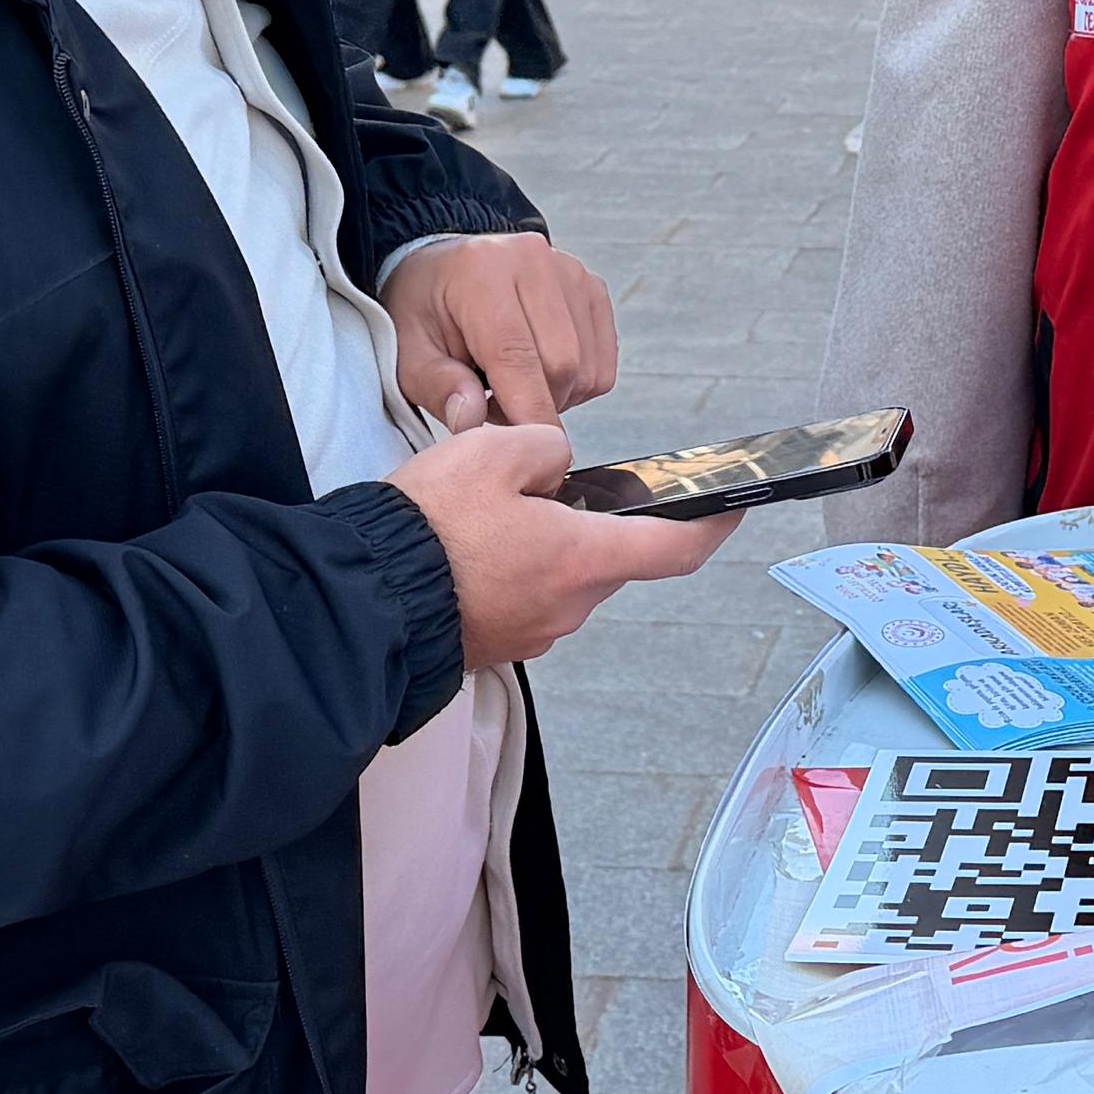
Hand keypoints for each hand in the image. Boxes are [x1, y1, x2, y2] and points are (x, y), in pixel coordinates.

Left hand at [386, 233, 618, 425]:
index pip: (517, 355)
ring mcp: (569, 271)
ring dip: (556, 396)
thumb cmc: (425, 311)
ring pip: (587, 369)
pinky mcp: (591, 288)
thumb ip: (438, 387)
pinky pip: (603, 362)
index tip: (529, 455)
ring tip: (512, 384)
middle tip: (493, 405)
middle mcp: (533, 262)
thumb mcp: (408, 353)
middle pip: (562, 366)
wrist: (442, 269)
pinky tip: (540, 371)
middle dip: (534, 406)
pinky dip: (577, 383)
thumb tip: (471, 420)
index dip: (527, 415)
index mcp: (482, 273)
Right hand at [391, 419, 728, 669]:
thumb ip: (545, 449)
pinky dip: (513, 570)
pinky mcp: (497, 643)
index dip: (710, 526)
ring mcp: (532, 632)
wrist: (364, 601)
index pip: (675, 549)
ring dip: (544, 544)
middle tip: (546, 484)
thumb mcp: (491, 451)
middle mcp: (567, 607)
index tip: (730, 510)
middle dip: (592, 521)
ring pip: (562, 576)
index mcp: (580, 559)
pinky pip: (524, 597)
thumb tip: (556, 468)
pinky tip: (471, 546)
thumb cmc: (425, 531)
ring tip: (488, 511)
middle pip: (607, 558)